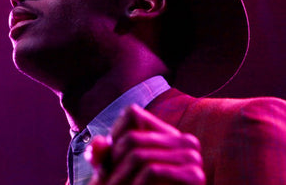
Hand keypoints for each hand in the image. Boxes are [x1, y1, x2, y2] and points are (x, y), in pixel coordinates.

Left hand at [85, 104, 204, 184]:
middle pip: (132, 138)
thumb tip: (98, 144)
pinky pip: (151, 170)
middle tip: (105, 181)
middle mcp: (184, 140)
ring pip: (138, 155)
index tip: (108, 159)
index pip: (132, 113)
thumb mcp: (114, 169)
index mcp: (168, 132)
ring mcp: (192, 157)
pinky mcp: (194, 176)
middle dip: (112, 162)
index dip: (114, 135)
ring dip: (119, 176)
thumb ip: (103, 154)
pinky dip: (133, 183)